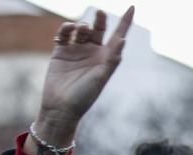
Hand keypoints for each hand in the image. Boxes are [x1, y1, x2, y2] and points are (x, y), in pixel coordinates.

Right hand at [30, 7, 133, 148]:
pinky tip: (67, 31)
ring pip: (80, 29)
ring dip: (81, 25)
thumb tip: (123, 40)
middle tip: (99, 12)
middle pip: (98, 29)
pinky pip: (64, 34)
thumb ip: (112, 60)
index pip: (118, 36)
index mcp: (106, 58)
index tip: (132, 6)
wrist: (61, 106)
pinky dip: (66, 29)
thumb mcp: (101, 78)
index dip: (125, 22)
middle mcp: (93, 53)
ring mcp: (76, 51)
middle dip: (100, 19)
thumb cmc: (84, 95)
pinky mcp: (60, 52)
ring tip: (79, 30)